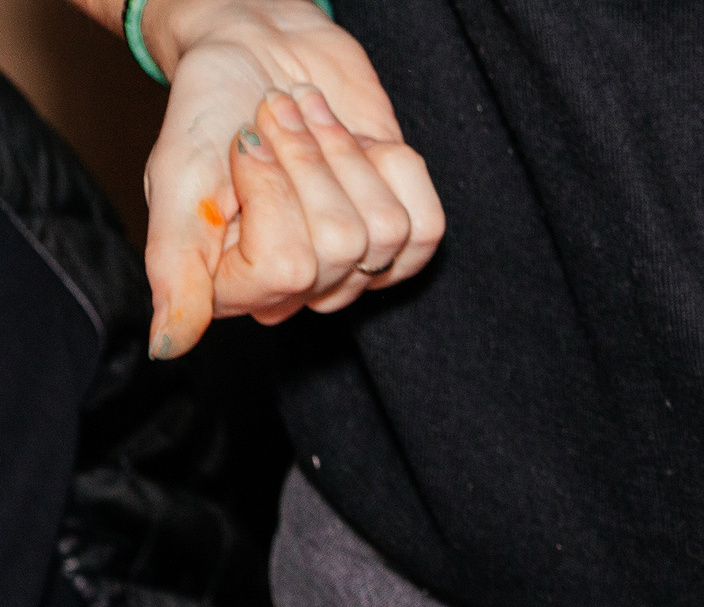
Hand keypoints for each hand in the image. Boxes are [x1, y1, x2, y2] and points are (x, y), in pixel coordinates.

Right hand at [139, 0, 441, 357]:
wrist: (258, 51)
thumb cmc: (210, 108)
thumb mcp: (175, 179)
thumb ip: (174, 263)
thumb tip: (166, 346)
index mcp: (236, 283)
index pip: (286, 270)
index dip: (273, 194)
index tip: (243, 141)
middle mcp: (299, 288)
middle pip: (340, 244)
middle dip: (309, 160)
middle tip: (275, 113)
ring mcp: (355, 266)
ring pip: (385, 232)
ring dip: (344, 152)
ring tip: (306, 114)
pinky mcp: (401, 236)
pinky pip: (427, 227)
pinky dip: (393, 166)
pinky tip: (357, 142)